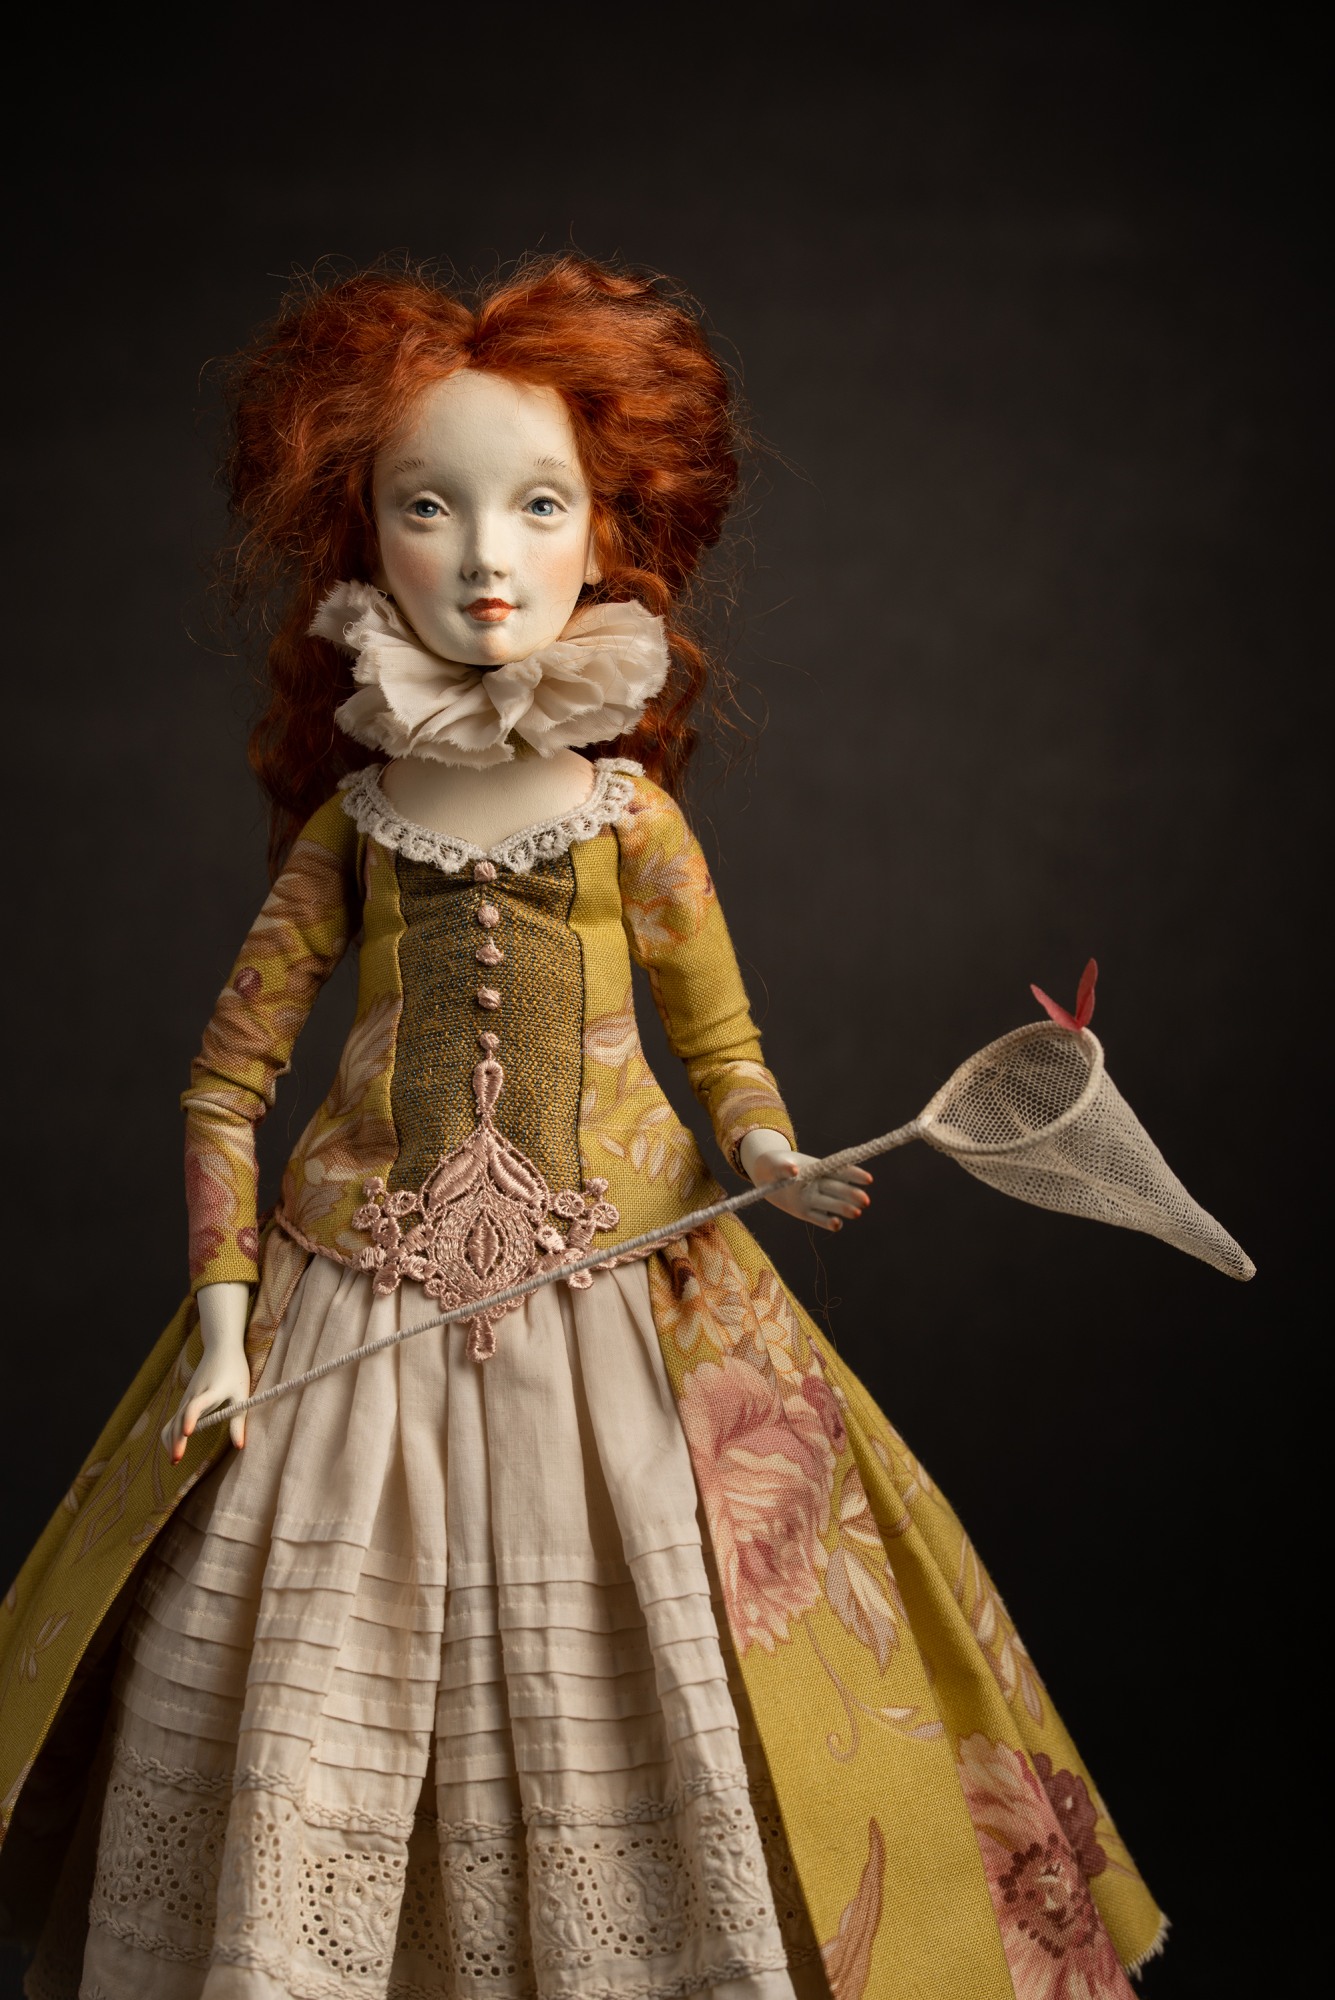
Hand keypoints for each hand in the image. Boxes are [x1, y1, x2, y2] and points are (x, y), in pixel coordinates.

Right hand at [161, 1281, 251, 1461]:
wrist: (220, 1348)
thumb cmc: (234, 1370)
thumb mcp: (242, 1394)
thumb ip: (238, 1421)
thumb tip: (239, 1447)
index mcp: (210, 1391)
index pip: (196, 1405)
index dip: (191, 1418)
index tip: (188, 1433)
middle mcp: (193, 1395)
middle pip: (180, 1419)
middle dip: (176, 1440)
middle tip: (176, 1460)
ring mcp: (186, 1397)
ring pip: (173, 1420)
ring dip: (171, 1439)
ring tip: (174, 1459)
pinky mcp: (185, 1399)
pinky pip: (174, 1418)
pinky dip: (171, 1432)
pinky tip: (174, 1446)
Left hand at [740, 1130, 871, 1232]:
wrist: (764, 1175)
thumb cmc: (773, 1164)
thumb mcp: (776, 1163)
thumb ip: (784, 1167)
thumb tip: (794, 1171)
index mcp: (818, 1168)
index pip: (840, 1171)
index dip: (854, 1174)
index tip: (868, 1179)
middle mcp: (818, 1184)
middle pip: (839, 1189)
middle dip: (852, 1194)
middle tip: (865, 1201)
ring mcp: (812, 1198)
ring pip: (831, 1204)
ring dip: (844, 1208)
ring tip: (857, 1213)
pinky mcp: (804, 1212)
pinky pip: (818, 1218)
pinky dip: (828, 1222)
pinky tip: (837, 1225)